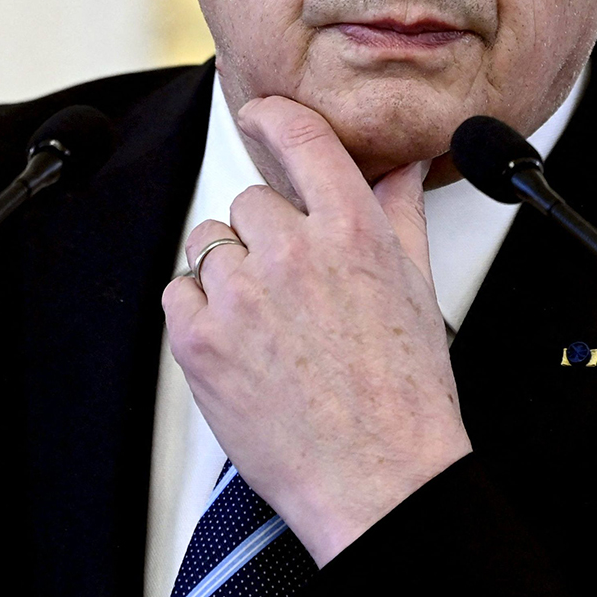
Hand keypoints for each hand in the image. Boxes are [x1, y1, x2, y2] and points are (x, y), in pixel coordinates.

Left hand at [162, 96, 472, 564]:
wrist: (380, 479)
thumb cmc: (405, 394)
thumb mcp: (416, 287)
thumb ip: (399, 212)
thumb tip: (399, 165)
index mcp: (351, 229)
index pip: (298, 135)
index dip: (271, 118)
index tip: (258, 117)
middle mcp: (292, 252)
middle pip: (251, 202)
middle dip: (266, 235)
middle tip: (294, 288)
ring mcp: (241, 296)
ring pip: (211, 247)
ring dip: (232, 276)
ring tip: (271, 327)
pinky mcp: (201, 342)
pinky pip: (180, 295)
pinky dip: (200, 315)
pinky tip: (242, 347)